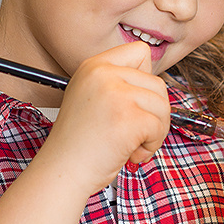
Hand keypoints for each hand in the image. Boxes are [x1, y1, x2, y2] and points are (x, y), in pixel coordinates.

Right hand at [39, 42, 170, 195]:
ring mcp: (116, 94)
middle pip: (158, 83)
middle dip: (154, 113)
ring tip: (132, 145)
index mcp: (93, 66)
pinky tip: (131, 154)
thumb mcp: (93, 98)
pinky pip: (159, 127)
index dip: (145, 78)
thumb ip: (119, 85)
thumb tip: (156, 88)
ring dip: (155, 131)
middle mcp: (103, 74)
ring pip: (163, 106)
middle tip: (134, 132)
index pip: (141, 51)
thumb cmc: (78, 144)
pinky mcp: (128, 117)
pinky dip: (151, 145)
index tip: (134, 102)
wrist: (61, 172)